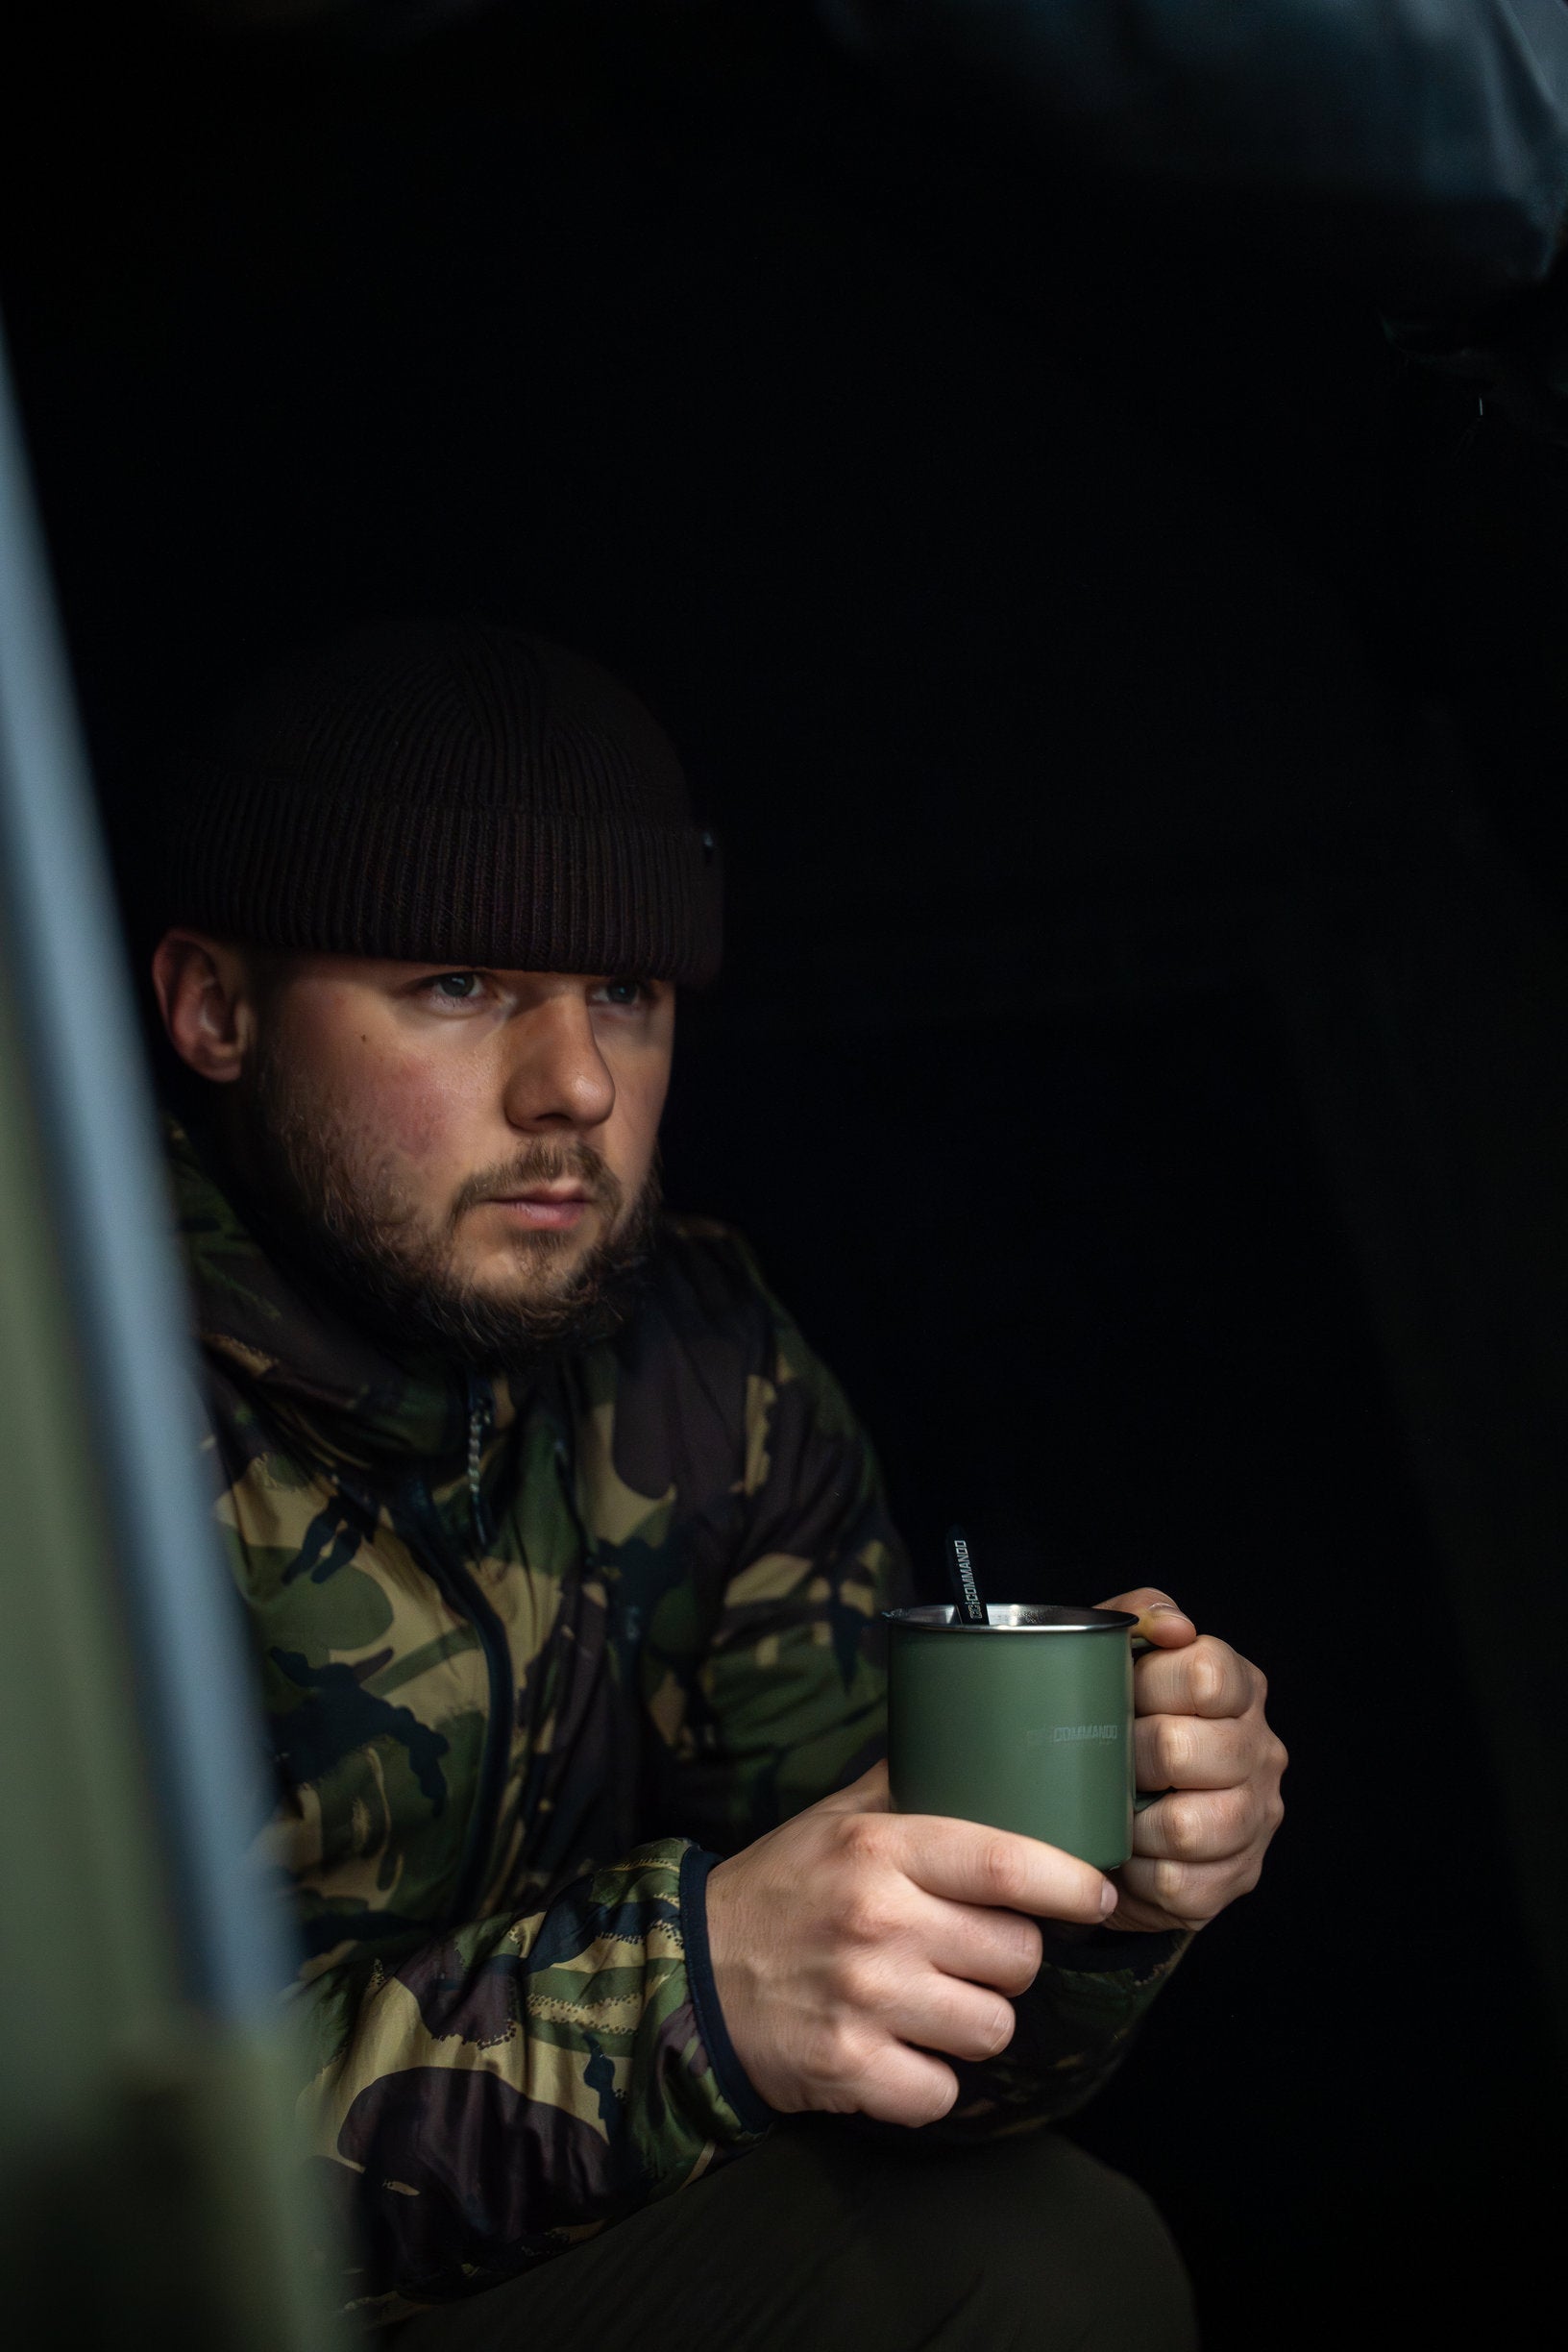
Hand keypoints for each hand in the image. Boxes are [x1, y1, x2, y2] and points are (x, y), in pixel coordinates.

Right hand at [704, 1759, 1115, 2125]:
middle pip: (1017, 1956)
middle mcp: (878, 1921)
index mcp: (880, 1850)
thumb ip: (910, 1783)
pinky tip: (896, 2051)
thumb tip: (985, 1742)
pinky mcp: (850, 2069)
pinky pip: (943, 2092)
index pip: (1006, 1862)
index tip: (1098, 1894)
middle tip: (966, 1952)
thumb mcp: (835, 1818)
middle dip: (1005, 1959)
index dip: (1068, 1882)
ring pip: (993, 2028)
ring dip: (973, 2023)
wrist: (688, 1972)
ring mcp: (865, 2000)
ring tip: (929, 2003)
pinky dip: (928, 2082)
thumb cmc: (778, 1888)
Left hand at [1094, 1586, 1286, 1934]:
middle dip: (1127, 1758)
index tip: (1118, 1695)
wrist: (1120, 1808)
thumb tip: (1171, 1624)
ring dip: (1132, 1821)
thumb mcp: (1118, 1655)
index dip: (1148, 1686)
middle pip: (1183, 1749)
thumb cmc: (1118, 1720)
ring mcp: (1256, 1818)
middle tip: (1103, 1761)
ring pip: (1187, 1826)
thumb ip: (1136, 1617)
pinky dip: (1138, 1872)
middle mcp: (1261, 1750)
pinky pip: (1177, 1883)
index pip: (1206, 1673)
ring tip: (1113, 1811)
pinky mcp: (1236, 1878)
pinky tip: (1128, 1853)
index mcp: (1240, 1687)